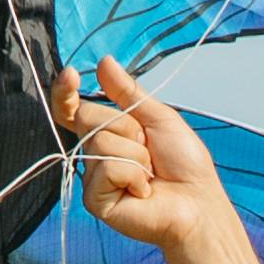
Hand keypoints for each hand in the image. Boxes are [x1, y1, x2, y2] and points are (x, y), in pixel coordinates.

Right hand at [62, 54, 241, 263]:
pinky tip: (143, 191)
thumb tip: (104, 61)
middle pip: (88, 118)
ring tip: (150, 175)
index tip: (70, 75)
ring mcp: (92, 178)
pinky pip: (107, 168)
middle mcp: (93, 155)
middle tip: (149, 151)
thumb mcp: (158, 118)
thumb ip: (128, 92)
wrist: (198, 202)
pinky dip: (133, 175)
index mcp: (105, 133)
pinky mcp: (95, 200)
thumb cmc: (184, 164)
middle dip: (126, 127)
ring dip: (136, 155)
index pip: (73, 110)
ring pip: (101, 143)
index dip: (65, 93)